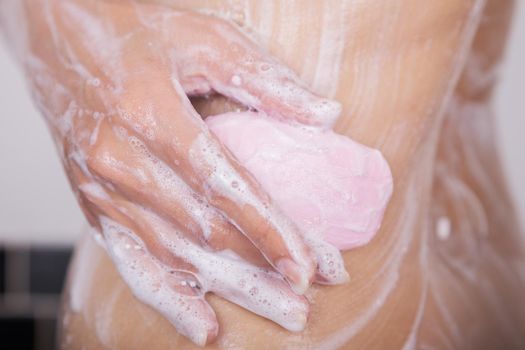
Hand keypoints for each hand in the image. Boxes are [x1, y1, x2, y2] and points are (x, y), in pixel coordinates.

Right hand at [21, 0, 346, 344]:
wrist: (59, 36)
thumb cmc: (138, 34)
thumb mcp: (205, 38)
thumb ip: (266, 81)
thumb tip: (328, 117)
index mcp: (150, 114)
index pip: (222, 186)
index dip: (269, 230)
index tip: (309, 265)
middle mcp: (120, 161)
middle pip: (203, 232)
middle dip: (261, 271)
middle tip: (307, 301)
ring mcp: (101, 190)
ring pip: (175, 256)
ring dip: (231, 290)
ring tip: (281, 314)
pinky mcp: (93, 205)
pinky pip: (131, 262)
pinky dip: (168, 298)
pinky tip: (204, 326)